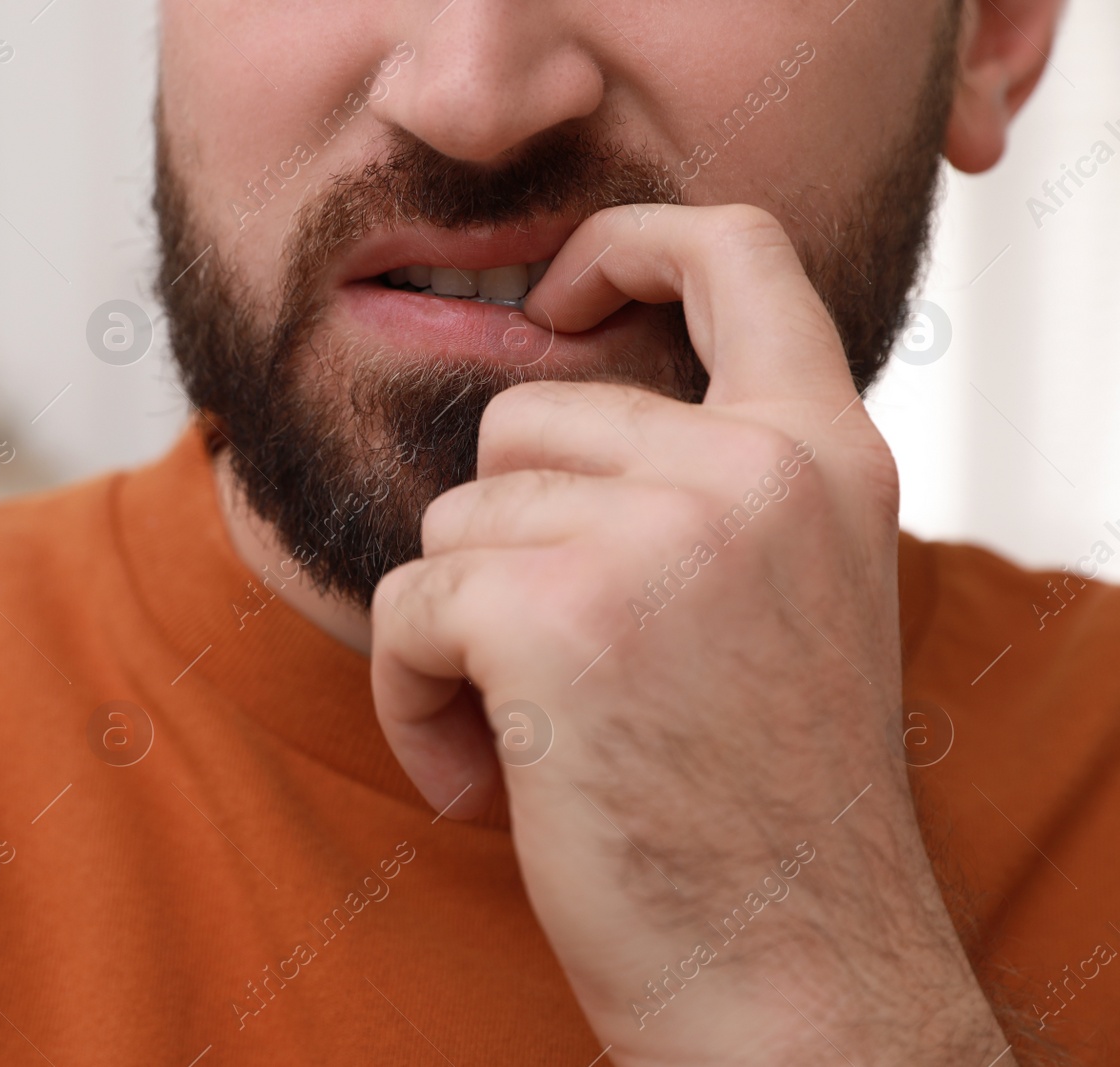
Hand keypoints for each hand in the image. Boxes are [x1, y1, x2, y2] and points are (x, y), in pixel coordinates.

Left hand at [370, 205, 1012, 1065]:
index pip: (736, 253)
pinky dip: (411, 692)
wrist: (790, 977)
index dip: (627, 242)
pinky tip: (484, 776)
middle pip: (523, 417)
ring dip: (457, 628)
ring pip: (452, 518)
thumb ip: (706, 485)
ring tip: (530, 732)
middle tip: (550, 664)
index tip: (558, 292)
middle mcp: (753, 471)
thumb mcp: (786, 596)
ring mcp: (658, 537)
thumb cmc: (762, 802)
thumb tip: (544, 419)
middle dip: (503, 537)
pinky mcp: (554, 616)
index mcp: (820, 455)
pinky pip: (406, 601)